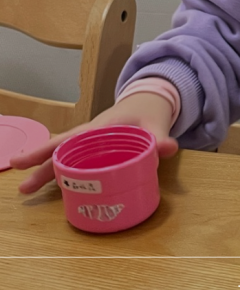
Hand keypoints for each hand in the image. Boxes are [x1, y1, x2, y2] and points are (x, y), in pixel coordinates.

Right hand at [9, 93, 179, 194]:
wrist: (151, 100)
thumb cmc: (149, 111)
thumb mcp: (157, 123)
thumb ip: (160, 137)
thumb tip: (168, 148)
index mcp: (101, 127)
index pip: (70, 139)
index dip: (48, 150)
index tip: (23, 161)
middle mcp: (91, 134)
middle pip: (60, 149)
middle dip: (40, 165)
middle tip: (21, 186)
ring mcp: (92, 141)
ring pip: (64, 155)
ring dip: (47, 171)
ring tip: (25, 189)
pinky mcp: (96, 148)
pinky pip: (75, 158)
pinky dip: (62, 170)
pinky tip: (52, 186)